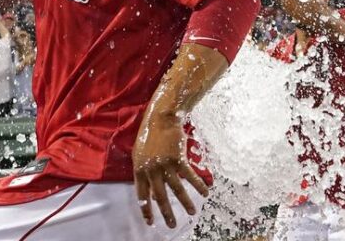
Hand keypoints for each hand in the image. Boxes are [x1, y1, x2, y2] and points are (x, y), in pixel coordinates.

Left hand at [133, 111, 207, 228]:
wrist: (161, 119)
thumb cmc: (150, 136)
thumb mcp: (140, 154)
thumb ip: (144, 172)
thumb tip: (150, 192)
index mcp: (139, 169)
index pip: (142, 195)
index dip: (146, 210)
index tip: (151, 222)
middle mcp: (151, 169)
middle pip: (159, 196)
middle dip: (166, 212)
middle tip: (172, 224)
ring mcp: (165, 164)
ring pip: (176, 189)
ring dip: (185, 202)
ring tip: (192, 212)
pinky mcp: (178, 158)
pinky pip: (189, 176)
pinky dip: (198, 185)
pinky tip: (205, 192)